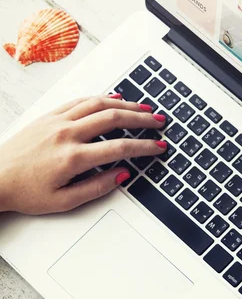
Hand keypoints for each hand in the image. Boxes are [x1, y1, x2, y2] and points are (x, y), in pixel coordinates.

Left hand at [0, 95, 166, 213]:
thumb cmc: (25, 192)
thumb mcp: (63, 201)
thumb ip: (97, 187)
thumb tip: (122, 174)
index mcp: (72, 158)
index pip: (119, 148)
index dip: (144, 147)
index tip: (158, 147)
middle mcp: (66, 134)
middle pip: (113, 118)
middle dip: (141, 120)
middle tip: (159, 121)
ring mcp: (57, 122)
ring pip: (98, 104)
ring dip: (125, 104)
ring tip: (144, 109)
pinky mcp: (49, 116)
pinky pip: (80, 101)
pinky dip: (101, 97)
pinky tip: (114, 98)